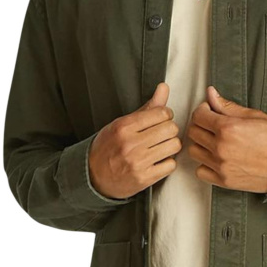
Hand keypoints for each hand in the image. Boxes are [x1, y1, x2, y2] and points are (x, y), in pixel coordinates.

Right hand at [88, 82, 181, 198]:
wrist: (93, 176)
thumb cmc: (108, 147)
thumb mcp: (122, 124)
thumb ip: (147, 107)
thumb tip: (164, 87)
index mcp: (124, 126)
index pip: (161, 113)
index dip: (166, 115)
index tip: (161, 120)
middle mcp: (130, 144)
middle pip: (171, 129)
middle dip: (170, 130)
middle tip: (163, 134)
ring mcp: (137, 162)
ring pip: (174, 146)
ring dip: (171, 146)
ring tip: (162, 147)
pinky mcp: (144, 178)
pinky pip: (171, 165)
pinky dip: (168, 163)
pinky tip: (158, 161)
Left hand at [185, 85, 266, 193]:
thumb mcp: (254, 116)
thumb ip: (228, 106)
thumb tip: (211, 94)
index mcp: (228, 128)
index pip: (198, 115)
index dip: (202, 110)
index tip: (209, 111)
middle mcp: (221, 147)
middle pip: (193, 132)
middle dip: (200, 125)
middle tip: (211, 125)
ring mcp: (221, 166)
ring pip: (194, 151)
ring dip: (201, 144)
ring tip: (214, 142)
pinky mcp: (224, 181)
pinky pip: (200, 171)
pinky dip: (205, 164)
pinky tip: (216, 158)